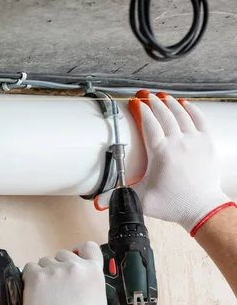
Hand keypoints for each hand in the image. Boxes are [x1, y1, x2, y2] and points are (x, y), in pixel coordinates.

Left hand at [21, 242, 106, 304]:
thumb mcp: (97, 304)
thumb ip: (91, 285)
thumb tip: (83, 281)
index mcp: (93, 273)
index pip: (89, 247)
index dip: (80, 252)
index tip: (75, 257)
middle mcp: (75, 267)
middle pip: (63, 254)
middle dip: (59, 267)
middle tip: (56, 286)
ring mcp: (54, 269)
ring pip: (45, 261)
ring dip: (43, 273)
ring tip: (45, 293)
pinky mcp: (36, 275)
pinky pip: (30, 268)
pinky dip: (29, 278)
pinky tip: (34, 292)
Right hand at [96, 90, 232, 234]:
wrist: (202, 209)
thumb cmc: (174, 204)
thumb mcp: (141, 199)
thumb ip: (118, 196)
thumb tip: (98, 202)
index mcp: (160, 152)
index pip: (149, 124)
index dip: (141, 111)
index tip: (135, 103)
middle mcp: (178, 142)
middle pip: (164, 115)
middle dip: (154, 102)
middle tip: (146, 96)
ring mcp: (194, 141)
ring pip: (181, 114)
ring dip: (171, 103)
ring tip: (163, 97)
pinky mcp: (207, 144)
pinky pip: (200, 120)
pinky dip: (193, 110)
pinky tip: (186, 104)